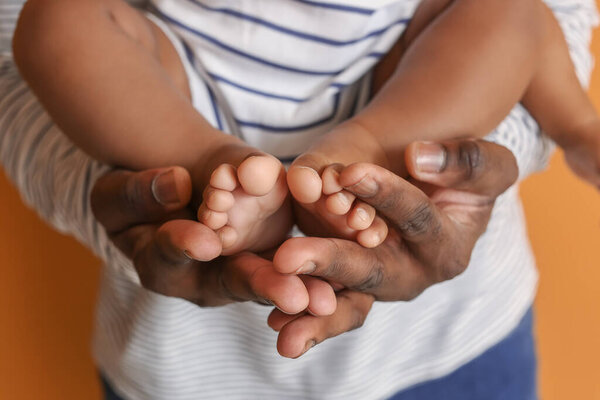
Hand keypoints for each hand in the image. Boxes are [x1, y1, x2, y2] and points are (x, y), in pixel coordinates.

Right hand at [90, 167, 332, 313]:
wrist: (172, 194)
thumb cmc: (136, 197)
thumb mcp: (120, 190)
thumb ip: (143, 191)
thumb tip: (178, 183)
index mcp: (158, 263)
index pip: (169, 254)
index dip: (185, 245)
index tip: (207, 241)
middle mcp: (202, 277)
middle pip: (231, 281)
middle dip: (263, 286)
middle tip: (294, 297)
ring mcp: (235, 270)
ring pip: (268, 281)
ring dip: (300, 289)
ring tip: (327, 299)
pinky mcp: (264, 256)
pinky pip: (290, 268)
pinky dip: (314, 273)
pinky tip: (342, 280)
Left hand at [270, 138, 518, 357]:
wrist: (432, 193)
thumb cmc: (462, 179)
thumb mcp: (486, 166)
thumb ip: (465, 161)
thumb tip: (418, 158)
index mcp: (447, 248)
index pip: (415, 218)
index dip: (385, 194)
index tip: (349, 172)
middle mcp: (411, 274)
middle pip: (371, 271)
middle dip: (330, 263)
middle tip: (288, 259)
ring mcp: (378, 284)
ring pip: (346, 301)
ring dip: (310, 310)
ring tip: (276, 321)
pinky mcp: (351, 284)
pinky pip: (328, 303)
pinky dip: (302, 315)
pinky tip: (272, 323)